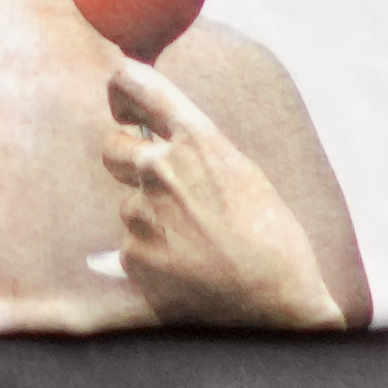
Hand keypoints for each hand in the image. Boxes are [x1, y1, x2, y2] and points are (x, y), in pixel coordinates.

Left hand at [103, 56, 351, 329]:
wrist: (275, 302)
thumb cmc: (273, 239)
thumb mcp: (242, 175)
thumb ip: (197, 156)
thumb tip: (159, 147)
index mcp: (197, 139)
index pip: (134, 85)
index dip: (121, 90)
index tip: (122, 100)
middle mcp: (161, 168)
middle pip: (113, 147)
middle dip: (127, 158)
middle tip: (156, 182)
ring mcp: (142, 212)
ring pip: (128, 205)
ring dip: (150, 218)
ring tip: (194, 243)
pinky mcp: (131, 255)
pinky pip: (129, 246)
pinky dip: (152, 256)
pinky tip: (186, 269)